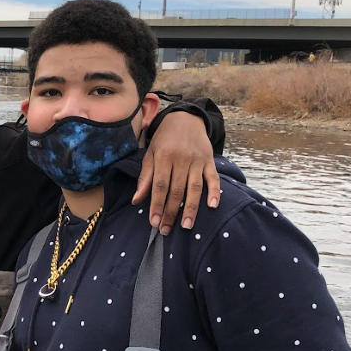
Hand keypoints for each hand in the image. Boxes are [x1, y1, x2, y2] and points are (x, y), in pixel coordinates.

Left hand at [133, 111, 220, 234]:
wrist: (186, 119)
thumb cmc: (164, 140)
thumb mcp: (150, 154)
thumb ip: (145, 178)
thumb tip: (137, 201)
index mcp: (164, 157)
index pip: (159, 186)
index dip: (156, 205)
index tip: (154, 222)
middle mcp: (181, 159)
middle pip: (176, 190)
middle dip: (171, 212)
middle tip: (166, 230)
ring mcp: (197, 161)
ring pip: (194, 188)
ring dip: (191, 208)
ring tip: (187, 226)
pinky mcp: (209, 161)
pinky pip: (213, 178)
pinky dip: (214, 192)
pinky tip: (212, 206)